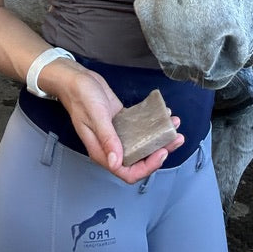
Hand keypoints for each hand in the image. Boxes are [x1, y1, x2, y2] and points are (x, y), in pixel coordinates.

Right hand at [41, 60, 184, 181]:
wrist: (76, 79)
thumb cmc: (81, 98)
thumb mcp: (96, 116)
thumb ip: (107, 138)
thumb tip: (117, 163)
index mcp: (103, 152)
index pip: (127, 172)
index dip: (146, 167)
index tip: (161, 153)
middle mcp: (112, 147)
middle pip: (139, 159)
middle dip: (160, 151)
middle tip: (176, 138)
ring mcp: (118, 134)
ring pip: (142, 143)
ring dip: (160, 137)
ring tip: (174, 124)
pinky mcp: (122, 122)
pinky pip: (140, 128)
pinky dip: (153, 123)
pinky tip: (164, 114)